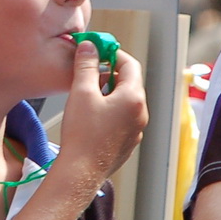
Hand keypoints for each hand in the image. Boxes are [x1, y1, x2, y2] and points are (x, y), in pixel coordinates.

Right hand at [53, 42, 146, 183]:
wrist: (80, 172)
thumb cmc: (82, 135)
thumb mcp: (82, 92)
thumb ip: (87, 66)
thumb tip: (90, 48)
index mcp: (134, 98)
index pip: (130, 64)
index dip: (113, 53)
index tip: (98, 50)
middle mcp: (140, 114)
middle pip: (129, 83)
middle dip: (109, 74)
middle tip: (89, 73)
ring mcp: (136, 130)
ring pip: (125, 102)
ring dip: (108, 93)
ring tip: (87, 97)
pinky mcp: (127, 143)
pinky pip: (122, 118)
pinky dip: (109, 110)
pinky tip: (90, 117)